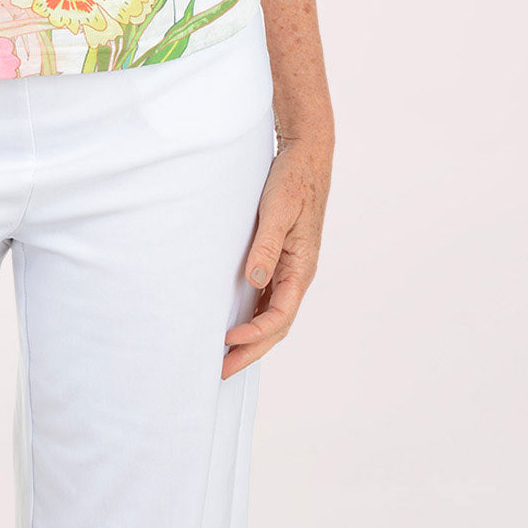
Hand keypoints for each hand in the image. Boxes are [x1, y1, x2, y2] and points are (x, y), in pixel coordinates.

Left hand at [221, 130, 332, 379]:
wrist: (306, 157)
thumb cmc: (293, 180)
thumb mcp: (277, 209)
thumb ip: (267, 245)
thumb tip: (254, 280)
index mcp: (302, 268)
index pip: (280, 316)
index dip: (254, 334)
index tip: (227, 342)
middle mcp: (298, 274)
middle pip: (276, 326)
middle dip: (251, 350)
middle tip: (221, 370)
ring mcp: (291, 269)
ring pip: (272, 316)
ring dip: (251, 338)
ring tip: (224, 356)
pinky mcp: (281, 260)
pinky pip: (268, 299)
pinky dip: (253, 317)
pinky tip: (234, 322)